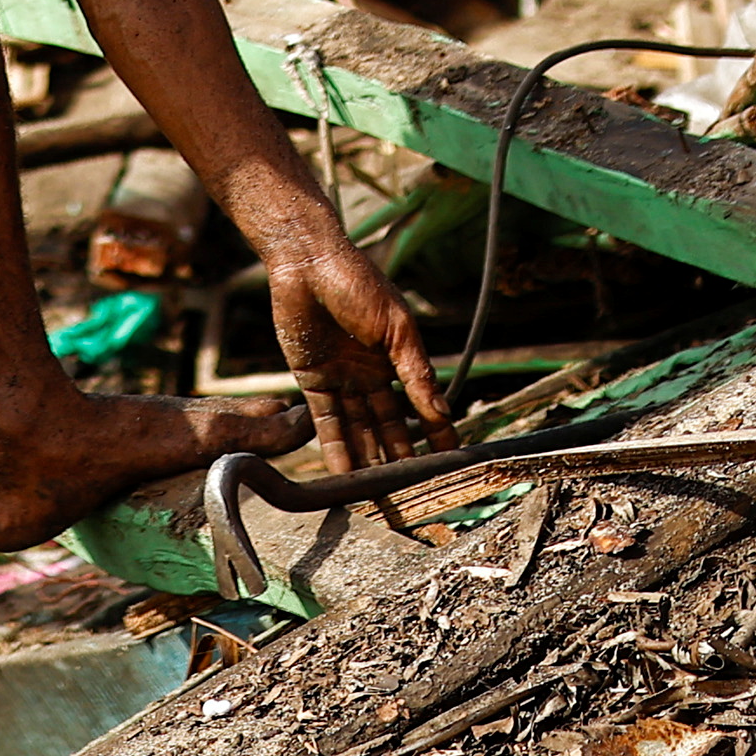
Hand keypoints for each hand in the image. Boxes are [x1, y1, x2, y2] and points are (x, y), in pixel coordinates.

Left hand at [243, 197, 449, 469]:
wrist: (307, 261)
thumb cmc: (357, 282)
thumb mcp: (395, 328)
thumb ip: (416, 372)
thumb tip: (443, 412)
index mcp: (398, 358)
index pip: (420, 405)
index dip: (433, 434)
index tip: (448, 462)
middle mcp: (372, 374)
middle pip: (388, 425)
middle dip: (399, 457)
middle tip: (409, 491)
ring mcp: (342, 379)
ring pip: (359, 429)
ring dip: (368, 459)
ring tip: (378, 493)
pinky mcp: (313, 380)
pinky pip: (327, 422)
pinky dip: (336, 448)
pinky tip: (344, 474)